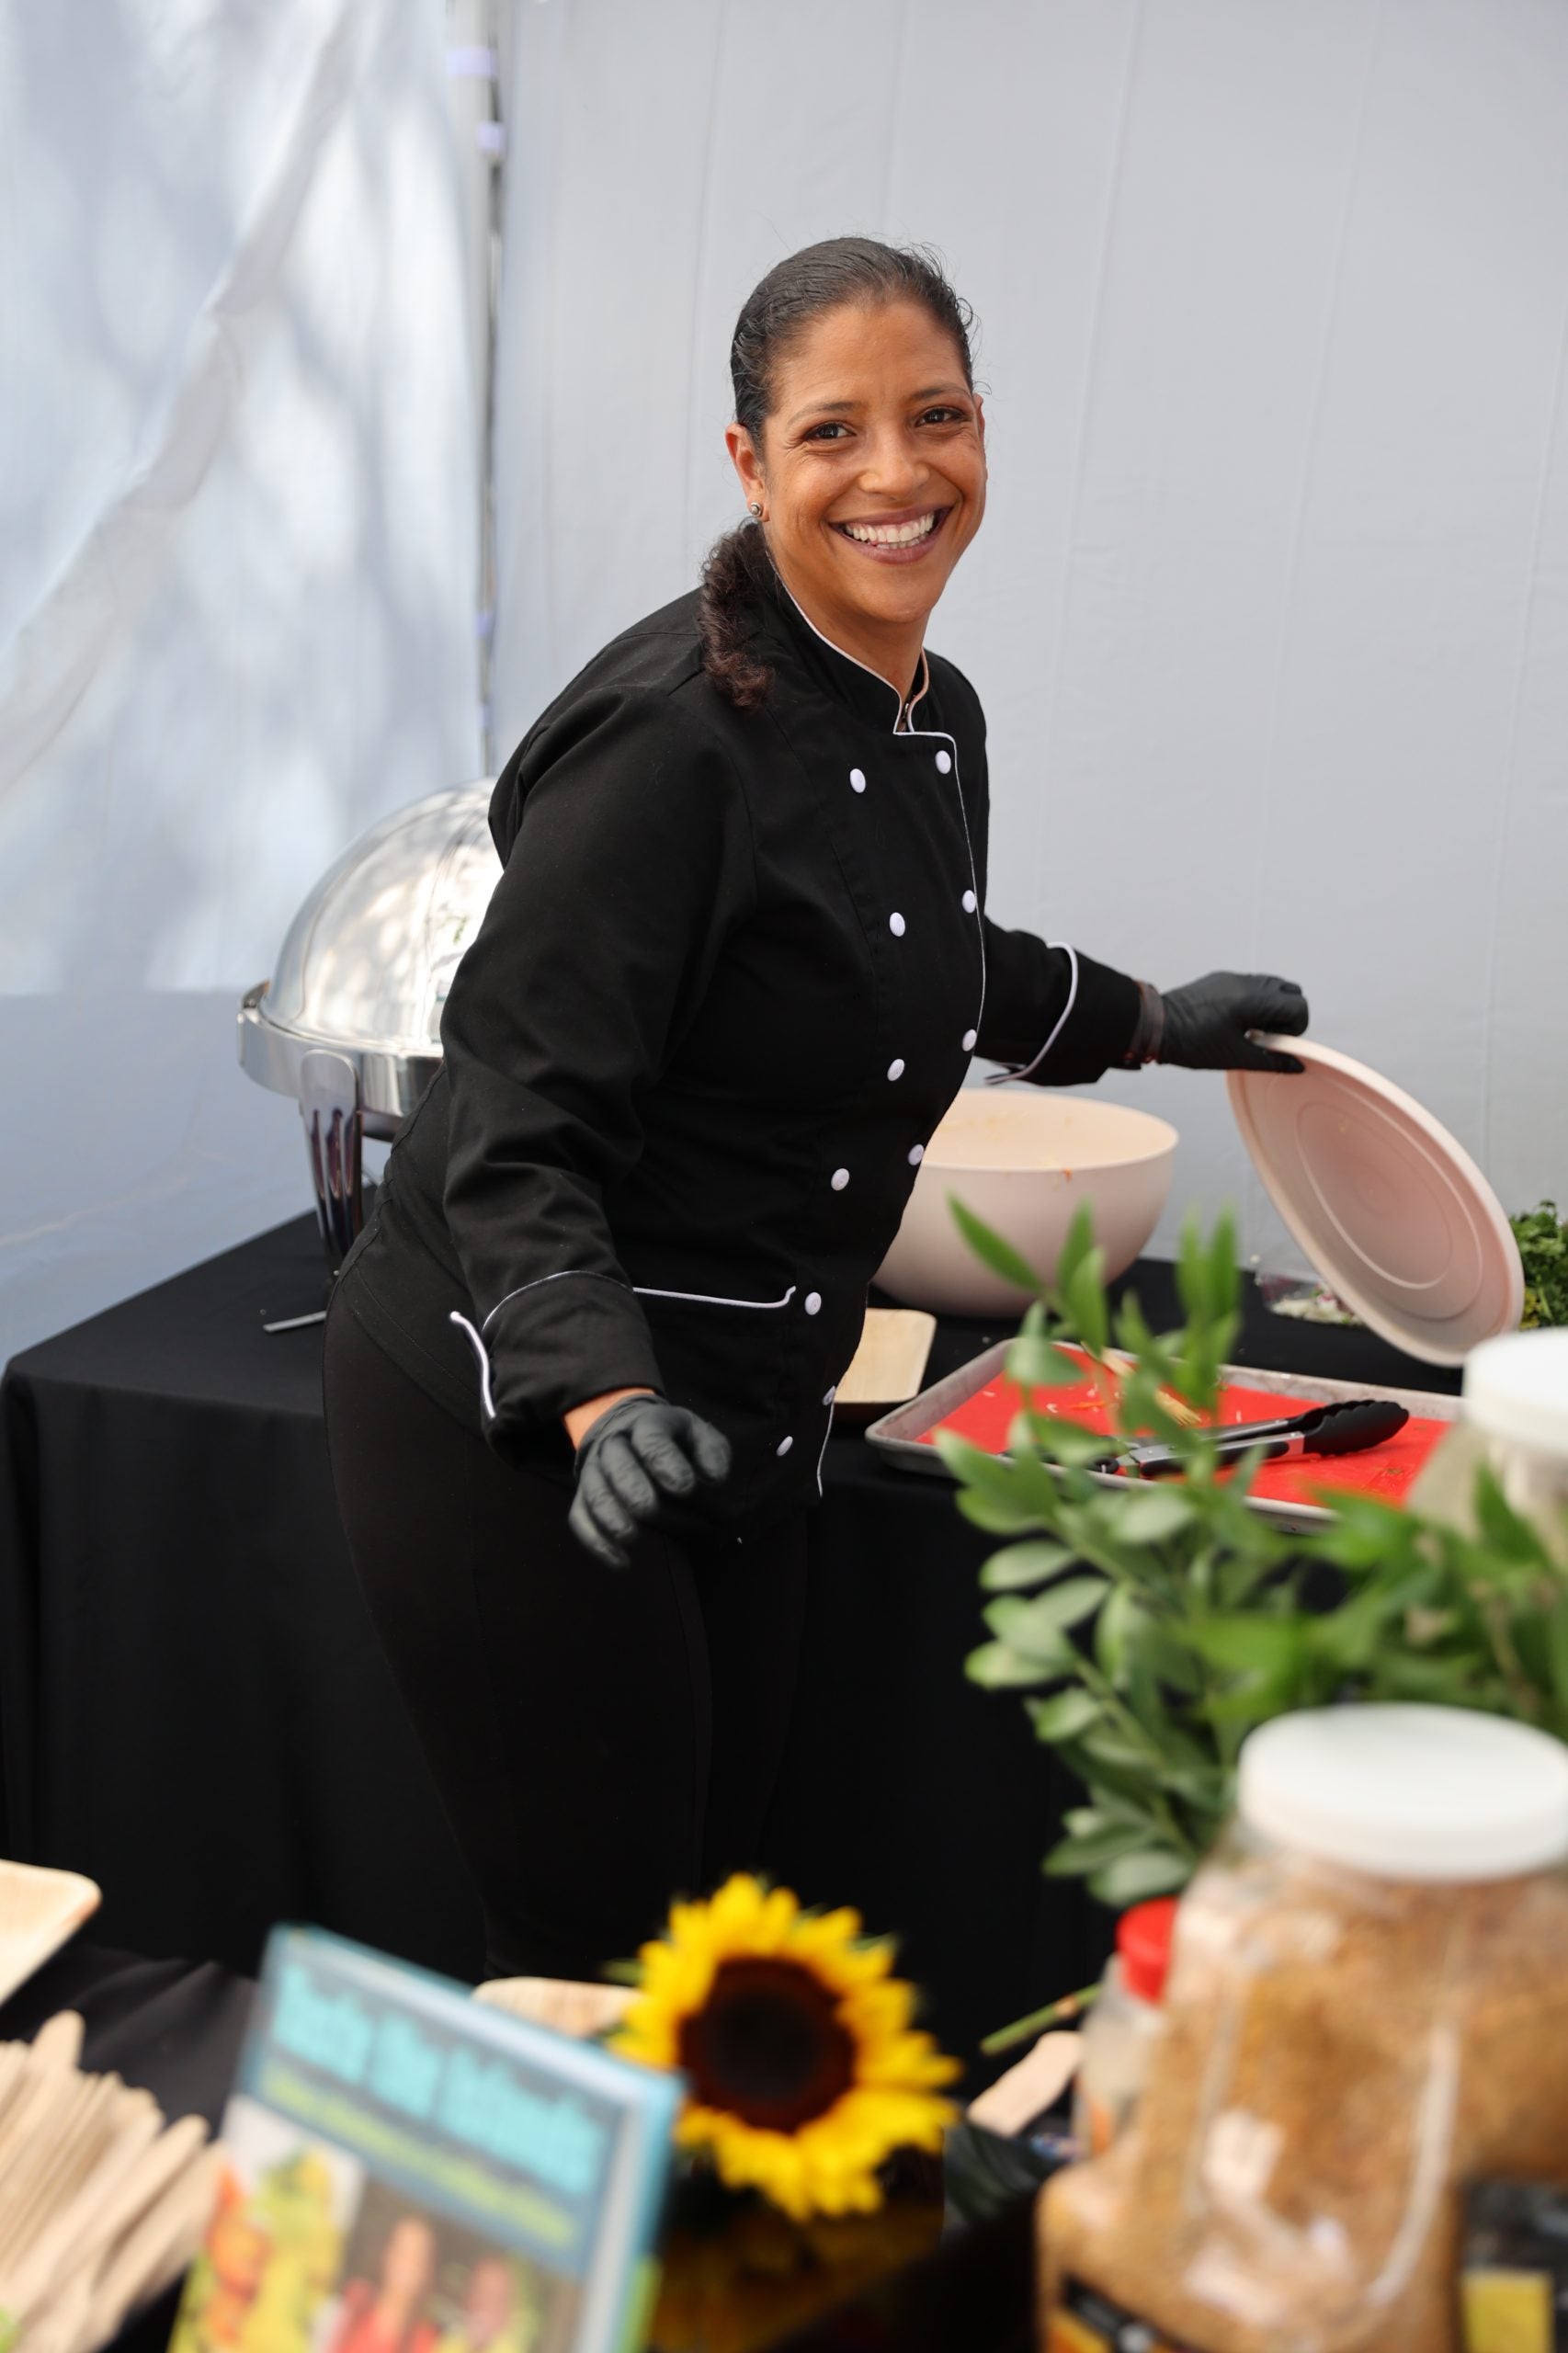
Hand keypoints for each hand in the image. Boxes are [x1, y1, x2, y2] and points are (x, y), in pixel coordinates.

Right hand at [568, 1394, 731, 1568]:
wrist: (631, 1433)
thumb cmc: (675, 1441)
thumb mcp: (700, 1436)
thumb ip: (712, 1453)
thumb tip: (715, 1479)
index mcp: (648, 1424)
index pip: (651, 1437)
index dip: (664, 1460)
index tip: (685, 1487)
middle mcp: (615, 1443)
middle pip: (614, 1461)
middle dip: (630, 1485)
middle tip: (649, 1508)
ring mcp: (595, 1470)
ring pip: (593, 1490)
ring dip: (609, 1515)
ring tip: (630, 1536)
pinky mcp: (584, 1496)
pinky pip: (580, 1517)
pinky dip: (596, 1541)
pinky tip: (621, 1561)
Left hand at [1158, 972, 1308, 1073]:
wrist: (1156, 1026)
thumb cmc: (1192, 1042)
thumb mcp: (1236, 1057)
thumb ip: (1271, 1061)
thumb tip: (1295, 1065)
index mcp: (1255, 1000)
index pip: (1299, 1005)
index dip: (1295, 1028)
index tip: (1277, 1042)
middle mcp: (1247, 983)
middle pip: (1290, 991)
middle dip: (1287, 1014)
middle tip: (1267, 1035)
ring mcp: (1233, 978)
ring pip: (1271, 985)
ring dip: (1271, 1007)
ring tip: (1251, 1029)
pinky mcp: (1220, 979)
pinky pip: (1250, 984)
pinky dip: (1254, 1000)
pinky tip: (1235, 1021)